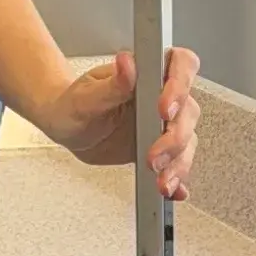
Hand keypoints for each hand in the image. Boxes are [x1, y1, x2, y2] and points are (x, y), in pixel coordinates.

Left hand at [34, 44, 201, 199]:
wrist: (68, 127)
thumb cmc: (75, 103)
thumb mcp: (87, 95)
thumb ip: (112, 84)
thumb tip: (127, 64)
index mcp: (148, 72)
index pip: (181, 65)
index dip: (180, 85)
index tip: (163, 109)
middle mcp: (162, 95)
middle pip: (187, 110)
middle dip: (175, 137)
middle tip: (155, 156)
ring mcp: (163, 122)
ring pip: (186, 140)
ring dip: (178, 163)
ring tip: (161, 181)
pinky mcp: (161, 147)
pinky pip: (177, 162)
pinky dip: (178, 178)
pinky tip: (175, 191)